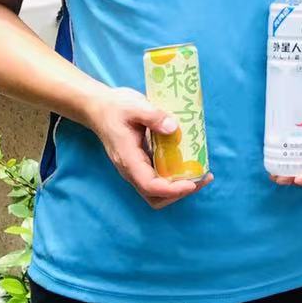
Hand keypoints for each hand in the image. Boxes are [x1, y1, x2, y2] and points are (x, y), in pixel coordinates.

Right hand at [83, 85, 211, 209]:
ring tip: (200, 173)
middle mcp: (131, 169)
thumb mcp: (135, 106)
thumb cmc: (115, 107)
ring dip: (179, 187)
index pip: (149, 186)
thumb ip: (153, 116)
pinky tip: (189, 163)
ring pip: (157, 191)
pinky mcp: (142, 162)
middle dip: (180, 192)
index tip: (192, 183)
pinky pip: (159, 178)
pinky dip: (175, 176)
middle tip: (203, 178)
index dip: (172, 190)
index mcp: (128, 159)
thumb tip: (174, 129)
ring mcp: (136, 168)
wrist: (99, 107)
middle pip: (155, 196)